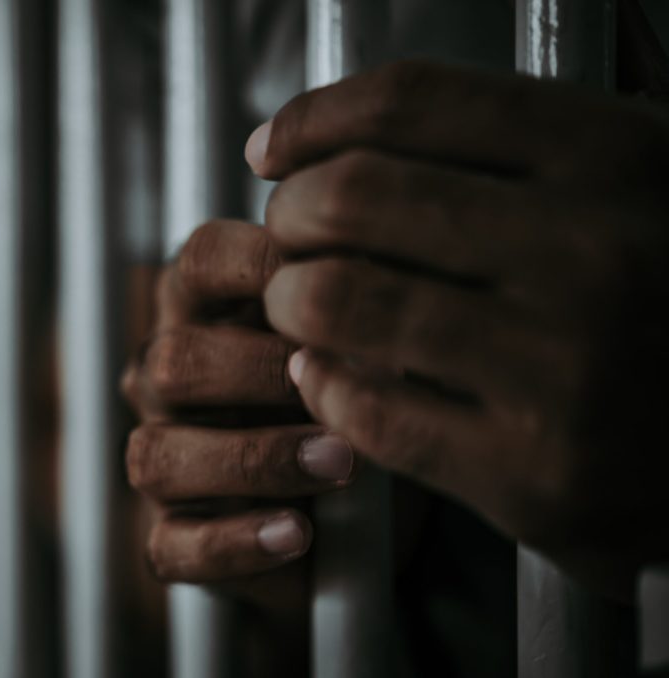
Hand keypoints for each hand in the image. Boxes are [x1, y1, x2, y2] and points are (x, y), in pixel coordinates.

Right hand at [122, 220, 356, 589]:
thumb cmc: (357, 404)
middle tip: (339, 388)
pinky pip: (173, 546)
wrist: (365, 513)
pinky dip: (236, 541)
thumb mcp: (367, 344)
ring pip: (160, 455)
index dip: (259, 263)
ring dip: (255, 458)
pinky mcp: (172, 538)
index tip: (332, 283)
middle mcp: (167, 380)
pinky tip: (299, 532)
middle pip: (174, 360)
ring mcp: (164, 459)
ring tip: (339, 463)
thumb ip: (360, 304)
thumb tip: (377, 271)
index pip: (201, 259)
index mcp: (204, 309)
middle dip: (261, 372)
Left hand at [249, 59, 668, 593]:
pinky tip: (328, 376)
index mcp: (616, 158)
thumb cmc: (658, 308)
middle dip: (290, 214)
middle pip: (352, 196)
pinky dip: (320, 385)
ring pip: (338, 299)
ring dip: (289, 299)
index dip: (313, 120)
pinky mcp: (533, 472)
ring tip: (300, 305)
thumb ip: (505, 150)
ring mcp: (567, 369)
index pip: (410, 102)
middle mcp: (597, 254)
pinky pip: (363, 408)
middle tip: (289, 236)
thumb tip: (328, 140)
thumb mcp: (620, 191)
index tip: (274, 149)